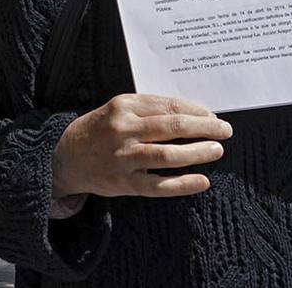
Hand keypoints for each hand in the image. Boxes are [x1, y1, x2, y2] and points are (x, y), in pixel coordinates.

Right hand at [53, 94, 230, 199]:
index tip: (213, 116)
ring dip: (197, 152)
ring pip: (168, 155)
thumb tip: (192, 115)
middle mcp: (123, 129)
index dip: (196, 111)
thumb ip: (149, 109)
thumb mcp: (118, 109)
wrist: (67, 156)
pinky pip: (159, 185)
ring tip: (217, 150)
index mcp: (124, 106)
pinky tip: (202, 181)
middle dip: (204, 128)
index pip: (168, 106)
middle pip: (172, 127)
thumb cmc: (100, 129)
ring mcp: (124, 157)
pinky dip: (183, 184)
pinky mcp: (124, 182)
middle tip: (225, 131)